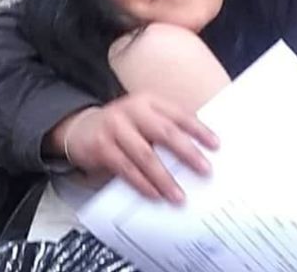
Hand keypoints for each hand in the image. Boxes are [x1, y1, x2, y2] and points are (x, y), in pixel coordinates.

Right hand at [52, 94, 218, 203]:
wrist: (81, 127)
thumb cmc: (123, 125)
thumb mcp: (144, 117)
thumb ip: (166, 126)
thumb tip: (198, 147)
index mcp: (149, 101)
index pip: (179, 114)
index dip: (199, 129)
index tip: (215, 144)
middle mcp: (133, 111)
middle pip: (165, 132)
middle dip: (187, 152)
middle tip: (204, 169)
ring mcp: (116, 128)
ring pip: (146, 155)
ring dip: (165, 178)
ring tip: (179, 194)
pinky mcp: (102, 147)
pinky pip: (126, 169)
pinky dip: (142, 184)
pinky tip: (155, 194)